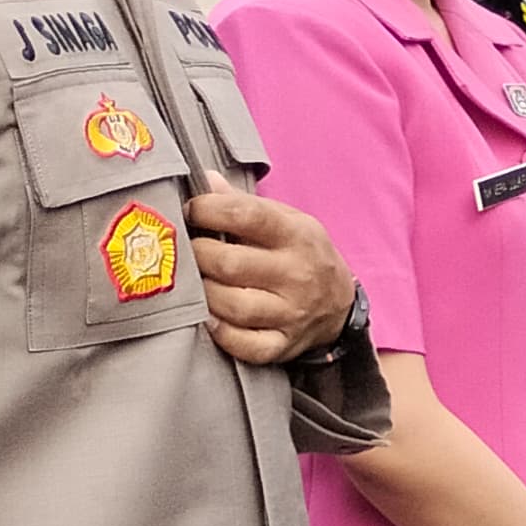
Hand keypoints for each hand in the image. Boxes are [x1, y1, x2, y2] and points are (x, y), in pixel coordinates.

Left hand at [185, 184, 357, 362]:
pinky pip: (244, 345)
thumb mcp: (285, 220)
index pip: (245, 215)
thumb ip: (242, 203)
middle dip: (197, 255)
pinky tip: (210, 317)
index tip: (192, 212)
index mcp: (298, 234)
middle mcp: (298, 274)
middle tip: (187, 251)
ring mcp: (292, 313)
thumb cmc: (301, 254)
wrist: (338, 304)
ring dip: (204, 293)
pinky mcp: (283, 345)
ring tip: (196, 282)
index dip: (207, 210)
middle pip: (230, 264)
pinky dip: (221, 333)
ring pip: (233, 306)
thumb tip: (204, 180)